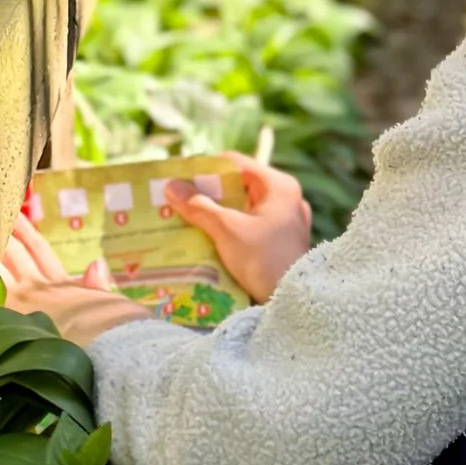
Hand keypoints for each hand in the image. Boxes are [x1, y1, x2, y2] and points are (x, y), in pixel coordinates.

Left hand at [0, 207, 140, 348]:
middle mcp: (37, 291)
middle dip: (0, 234)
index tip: (14, 213)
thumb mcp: (110, 307)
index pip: (38, 250)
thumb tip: (97, 263)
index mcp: (62, 284)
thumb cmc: (115, 334)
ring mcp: (21, 306)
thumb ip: (98, 287)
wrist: (108, 352)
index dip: (26, 231)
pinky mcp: (9, 325)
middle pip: (13, 254)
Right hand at [179, 160, 312, 304]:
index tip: (180, 179)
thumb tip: (171, 186)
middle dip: (208, 194)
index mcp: (279, 186)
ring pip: (244, 209)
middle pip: (240, 186)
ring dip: (217, 214)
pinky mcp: (282, 243)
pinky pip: (251, 227)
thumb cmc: (263, 259)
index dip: (205, 169)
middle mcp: (287, 199)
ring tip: (187, 219)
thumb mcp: (228, 230)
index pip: (236, 163)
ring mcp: (287, 222)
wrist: (294, 301)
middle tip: (179, 200)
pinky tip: (208, 238)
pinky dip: (230, 230)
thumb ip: (199, 207)